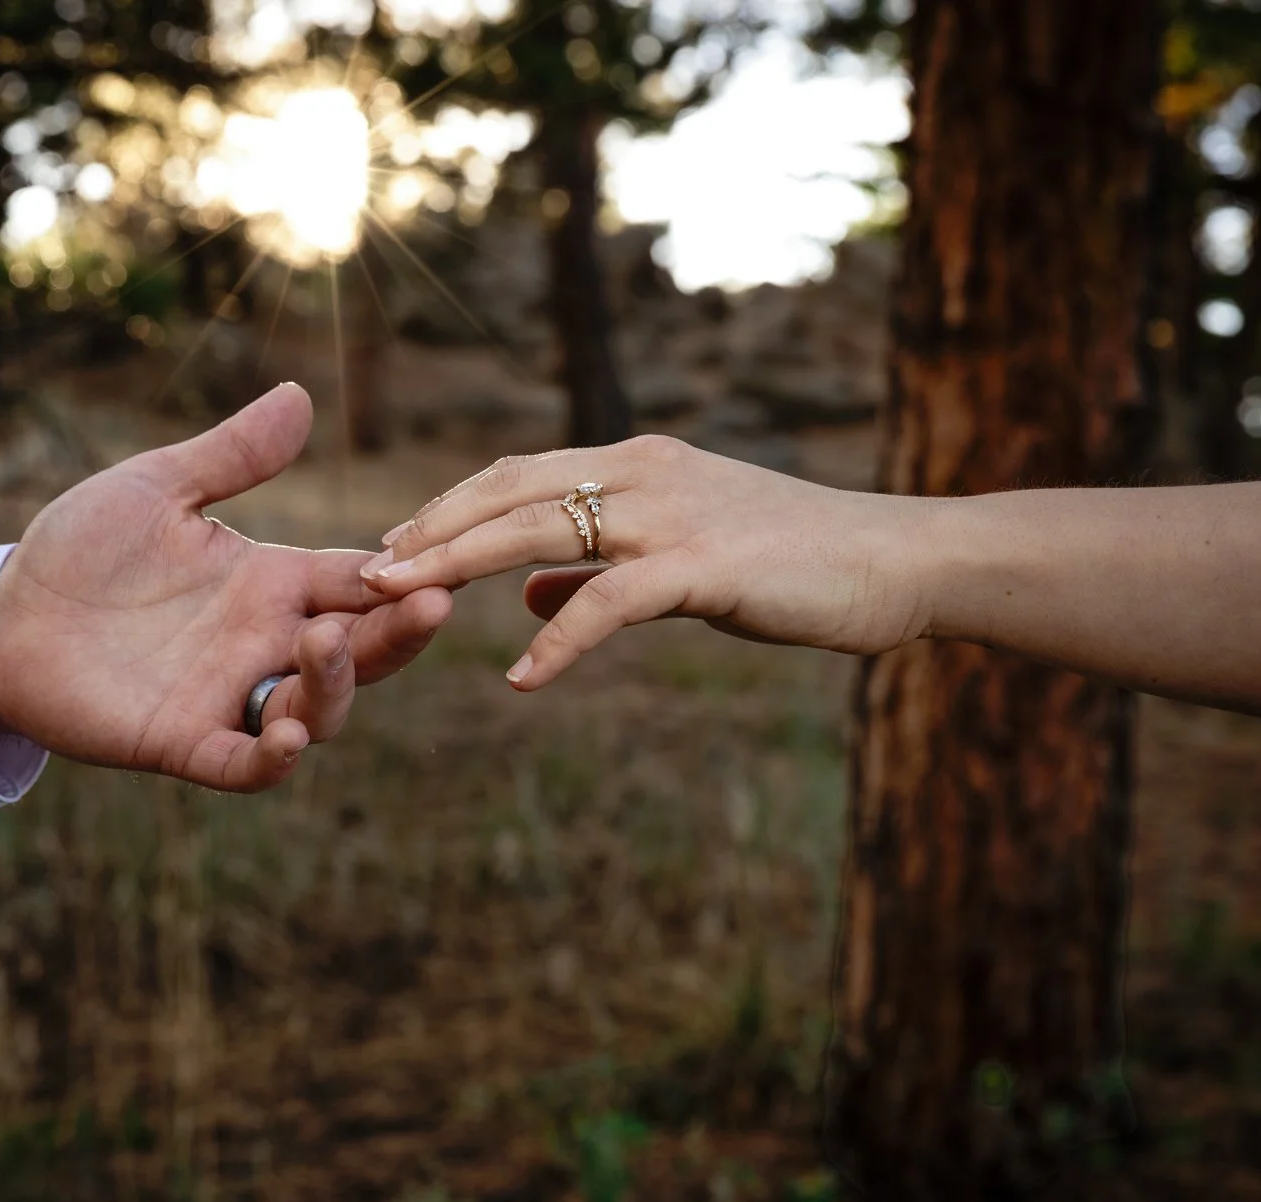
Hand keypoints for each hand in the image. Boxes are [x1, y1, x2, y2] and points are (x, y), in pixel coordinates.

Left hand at [0, 384, 451, 790]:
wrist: (4, 614)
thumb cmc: (83, 549)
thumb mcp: (159, 488)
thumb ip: (232, 455)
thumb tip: (299, 394)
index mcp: (273, 582)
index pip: (361, 583)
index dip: (406, 576)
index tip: (445, 561)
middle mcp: (266, 643)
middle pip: (363, 650)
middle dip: (401, 633)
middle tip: (431, 606)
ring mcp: (230, 696)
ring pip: (319, 709)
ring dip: (338, 685)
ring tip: (326, 644)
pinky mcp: (183, 740)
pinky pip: (245, 764)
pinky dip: (273, 759)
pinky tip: (287, 739)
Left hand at [359, 435, 929, 689]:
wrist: (894, 562)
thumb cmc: (793, 563)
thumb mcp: (683, 556)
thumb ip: (600, 568)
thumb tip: (528, 595)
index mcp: (636, 464)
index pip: (518, 473)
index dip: (449, 506)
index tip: (393, 544)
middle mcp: (643, 473)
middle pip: (509, 492)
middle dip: (431, 532)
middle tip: (366, 572)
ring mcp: (672, 513)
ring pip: (539, 531)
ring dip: (460, 568)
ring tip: (401, 602)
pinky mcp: (703, 565)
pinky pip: (609, 601)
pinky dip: (557, 639)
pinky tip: (521, 678)